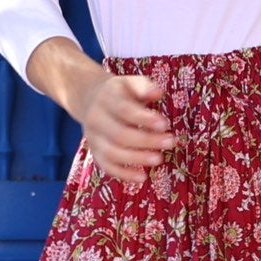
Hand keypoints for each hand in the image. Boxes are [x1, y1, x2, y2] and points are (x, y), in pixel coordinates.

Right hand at [76, 70, 177, 185]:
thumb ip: (144, 87)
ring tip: (159, 159)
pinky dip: (124, 174)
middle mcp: (96, 119)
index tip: (165, 124)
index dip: (144, 119)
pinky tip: (142, 177)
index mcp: (106, 99)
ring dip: (137, 158)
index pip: (124, 110)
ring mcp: (93, 138)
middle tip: (171, 142)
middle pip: (120, 134)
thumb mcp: (130, 83)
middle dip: (147, 140)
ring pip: (112, 153)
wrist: (90, 99)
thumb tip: (158, 93)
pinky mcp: (95, 153)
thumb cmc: (120, 93)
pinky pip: (107, 166)